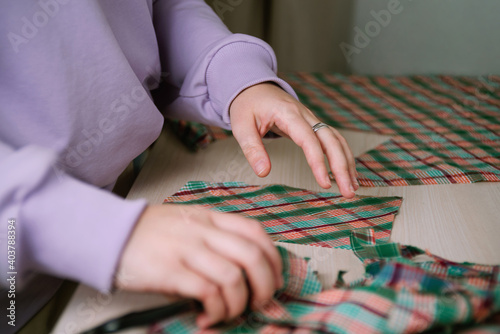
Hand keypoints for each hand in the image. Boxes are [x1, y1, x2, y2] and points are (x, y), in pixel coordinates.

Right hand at [115, 205, 281, 328]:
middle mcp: (202, 231)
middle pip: (251, 256)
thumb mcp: (187, 222)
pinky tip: (208, 317)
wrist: (110, 233)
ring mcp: (187, 249)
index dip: (273, 257)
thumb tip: (243, 268)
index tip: (275, 277)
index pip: (255, 232)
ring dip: (239, 303)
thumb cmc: (150, 232)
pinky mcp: (170, 271)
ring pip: (233, 277)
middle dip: (265, 284)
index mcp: (209, 217)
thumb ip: (215, 236)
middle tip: (260, 301)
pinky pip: (208, 293)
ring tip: (230, 312)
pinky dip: (216, 310)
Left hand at [230, 83, 357, 197]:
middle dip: (342, 167)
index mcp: (288, 114)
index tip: (324, 183)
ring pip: (337, 140)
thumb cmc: (247, 106)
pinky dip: (343, 156)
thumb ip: (252, 150)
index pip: (309, 139)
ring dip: (347, 163)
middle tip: (348, 192)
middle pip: (331, 140)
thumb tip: (263, 173)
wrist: (254, 88)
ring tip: (351, 187)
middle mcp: (305, 115)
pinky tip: (346, 174)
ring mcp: (312, 120)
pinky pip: (333, 140)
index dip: (318, 162)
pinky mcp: (313, 126)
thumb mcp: (242, 126)